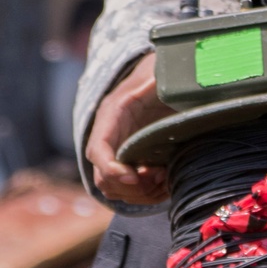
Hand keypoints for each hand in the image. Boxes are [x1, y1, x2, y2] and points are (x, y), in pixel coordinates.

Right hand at [85, 52, 172, 204]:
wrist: (163, 74)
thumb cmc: (160, 72)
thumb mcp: (159, 73)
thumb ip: (159, 79)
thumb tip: (161, 81)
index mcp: (112, 115)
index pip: (97, 150)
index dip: (110, 168)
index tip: (132, 177)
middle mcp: (110, 136)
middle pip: (103, 177)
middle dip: (130, 186)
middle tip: (158, 176)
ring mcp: (119, 151)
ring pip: (115, 189)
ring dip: (140, 193)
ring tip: (164, 179)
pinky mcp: (132, 160)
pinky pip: (130, 190)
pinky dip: (147, 195)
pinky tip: (167, 184)